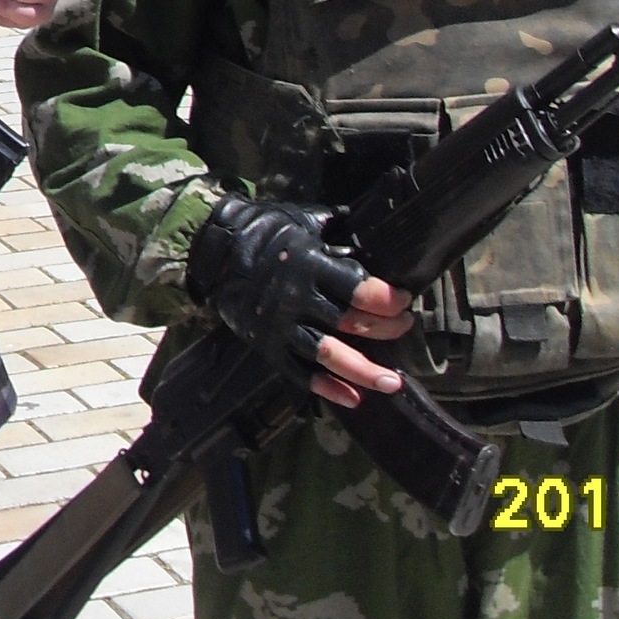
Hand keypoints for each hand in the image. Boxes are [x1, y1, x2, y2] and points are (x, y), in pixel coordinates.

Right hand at [188, 196, 414, 410]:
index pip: (360, 290)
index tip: (405, 300)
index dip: (389, 299)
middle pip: (352, 323)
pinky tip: (352, 398)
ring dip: (365, 372)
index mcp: (309, 263)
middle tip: (406, 328)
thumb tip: (368, 225)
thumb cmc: (262, 228)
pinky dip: (327, 388)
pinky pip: (300, 372)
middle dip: (386, 329)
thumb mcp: (302, 220)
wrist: (213, 248)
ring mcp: (280, 325)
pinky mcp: (266, 344)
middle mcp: (296, 297)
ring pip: (329, 355)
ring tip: (392, 383)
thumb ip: (335, 230)